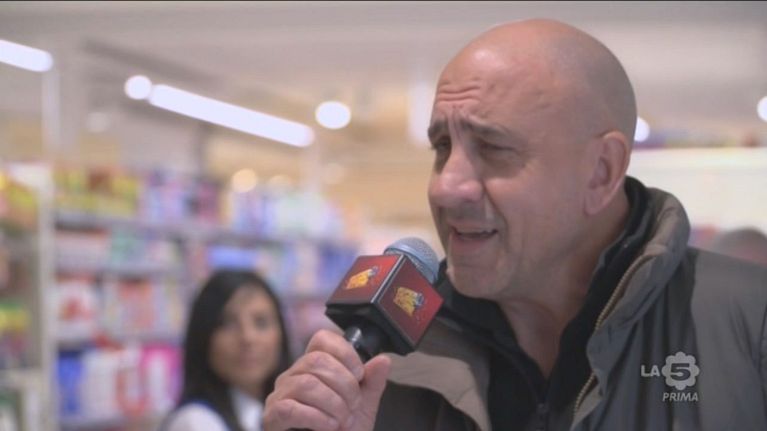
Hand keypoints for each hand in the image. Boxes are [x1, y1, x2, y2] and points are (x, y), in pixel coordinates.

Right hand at [263, 329, 391, 430]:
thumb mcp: (363, 406)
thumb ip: (372, 382)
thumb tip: (383, 360)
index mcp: (313, 367)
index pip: (322, 339)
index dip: (345, 353)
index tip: (359, 376)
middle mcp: (293, 376)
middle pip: (316, 361)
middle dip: (344, 385)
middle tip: (352, 406)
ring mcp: (279, 395)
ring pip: (306, 384)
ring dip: (333, 404)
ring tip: (342, 421)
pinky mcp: (273, 417)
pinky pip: (290, 408)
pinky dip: (317, 418)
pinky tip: (329, 427)